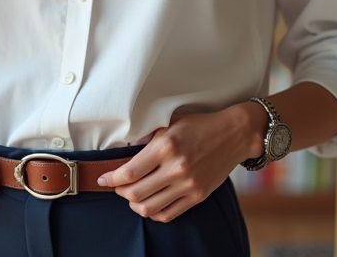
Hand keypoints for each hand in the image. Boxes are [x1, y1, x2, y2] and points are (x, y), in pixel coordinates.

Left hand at [97, 103, 265, 221]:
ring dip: (134, 204)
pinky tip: (149, 203)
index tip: (102, 179)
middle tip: (115, 186)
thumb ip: (148, 141)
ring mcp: (188, 185)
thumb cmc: (199, 124)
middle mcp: (177, 168)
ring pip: (149, 207)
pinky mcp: (198, 196)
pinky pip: (168, 214)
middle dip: (119, 192)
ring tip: (131, 195)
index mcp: (166, 147)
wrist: (234, 134)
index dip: (110, 179)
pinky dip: (153, 212)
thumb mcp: (170, 124)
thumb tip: (123, 156)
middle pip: (135, 193)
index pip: (129, 172)